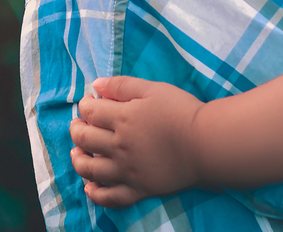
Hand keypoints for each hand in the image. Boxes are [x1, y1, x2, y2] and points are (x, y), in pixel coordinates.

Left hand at [69, 75, 205, 207]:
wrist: (206, 143)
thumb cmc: (182, 112)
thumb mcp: (153, 89)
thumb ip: (123, 85)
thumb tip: (96, 85)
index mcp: (122, 118)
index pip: (90, 112)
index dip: (85, 105)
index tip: (89, 102)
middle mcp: (119, 146)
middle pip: (85, 139)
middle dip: (76, 129)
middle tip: (79, 125)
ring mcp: (126, 170)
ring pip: (90, 169)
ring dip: (78, 160)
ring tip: (77, 153)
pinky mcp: (138, 189)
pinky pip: (110, 197)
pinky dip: (96, 194)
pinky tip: (90, 187)